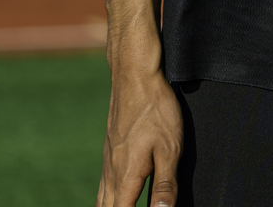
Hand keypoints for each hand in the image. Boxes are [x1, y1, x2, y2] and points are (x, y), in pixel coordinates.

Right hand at [97, 67, 183, 206]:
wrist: (134, 77)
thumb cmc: (156, 111)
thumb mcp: (170, 148)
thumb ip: (165, 184)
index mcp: (126, 177)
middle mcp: (112, 173)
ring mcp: (108, 161)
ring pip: (103, 200)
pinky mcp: (110, 150)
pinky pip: (105, 185)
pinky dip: (108, 199)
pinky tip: (115, 196)